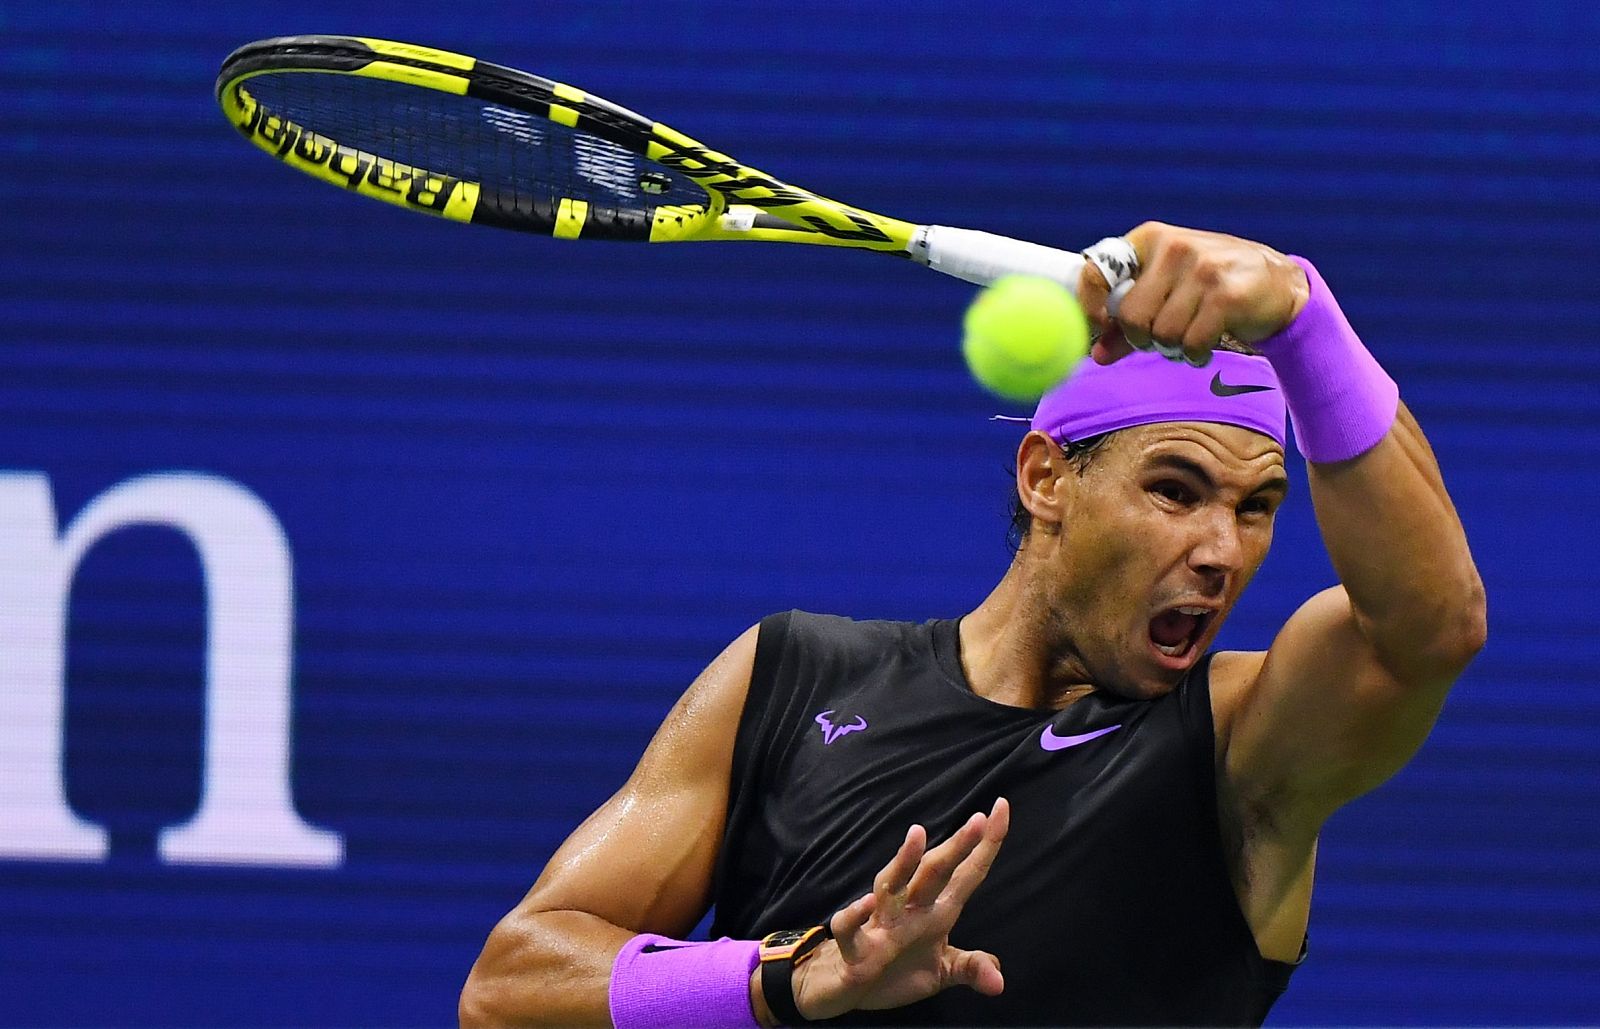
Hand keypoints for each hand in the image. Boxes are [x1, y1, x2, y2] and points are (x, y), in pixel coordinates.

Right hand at [789, 798, 1010, 1020]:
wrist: (843, 988)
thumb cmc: (893, 969)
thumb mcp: (939, 973)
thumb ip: (968, 968)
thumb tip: (999, 983)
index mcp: (935, 912)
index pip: (966, 874)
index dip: (985, 844)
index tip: (1002, 806)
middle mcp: (909, 910)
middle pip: (933, 872)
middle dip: (955, 847)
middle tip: (977, 819)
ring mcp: (880, 925)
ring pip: (890, 885)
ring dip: (902, 861)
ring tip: (918, 835)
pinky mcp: (854, 948)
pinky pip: (849, 927)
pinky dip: (854, 914)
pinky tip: (864, 902)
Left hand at [1076, 222, 1309, 364]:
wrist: (1279, 283)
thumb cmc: (1211, 287)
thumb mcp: (1167, 292)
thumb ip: (1127, 322)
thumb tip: (1096, 355)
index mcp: (1150, 239)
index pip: (1098, 270)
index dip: (1089, 306)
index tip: (1097, 329)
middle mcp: (1174, 248)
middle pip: (1132, 316)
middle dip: (1142, 338)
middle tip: (1160, 339)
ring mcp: (1203, 270)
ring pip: (1163, 334)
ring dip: (1172, 349)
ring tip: (1189, 338)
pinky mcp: (1227, 296)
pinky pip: (1191, 344)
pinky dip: (1194, 355)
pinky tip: (1205, 345)